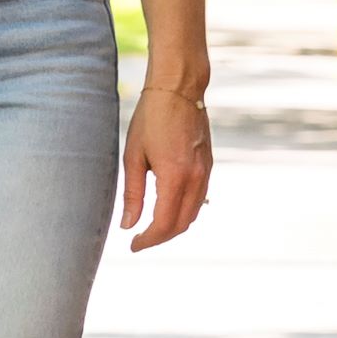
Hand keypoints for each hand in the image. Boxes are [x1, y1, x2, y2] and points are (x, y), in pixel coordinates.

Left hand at [120, 86, 212, 251]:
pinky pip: (200, 199)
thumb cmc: (150, 120)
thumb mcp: (133, 157)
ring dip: (173, 226)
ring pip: (193, 213)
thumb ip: (133, 194)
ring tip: (150, 229)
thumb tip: (128, 225)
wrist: (180, 91)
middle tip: (138, 241)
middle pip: (182, 224)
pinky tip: (167, 210)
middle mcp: (196, 178)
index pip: (164, 223)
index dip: (148, 240)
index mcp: (174, 177)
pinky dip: (185, 212)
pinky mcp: (208, 166)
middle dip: (160, 238)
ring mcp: (206, 172)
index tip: (132, 245)